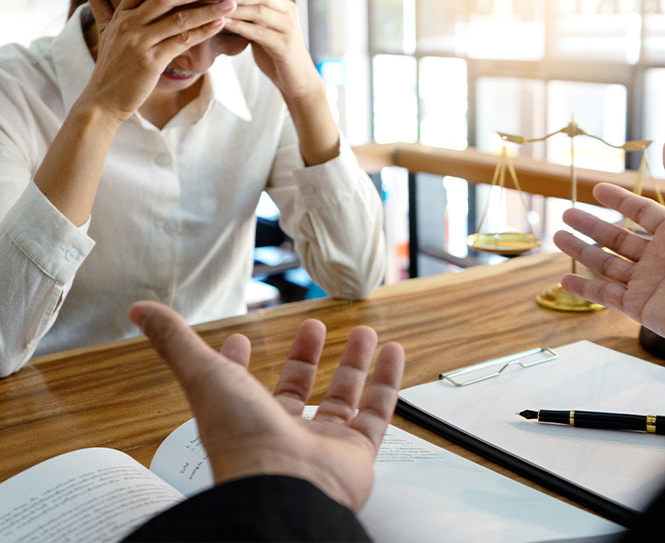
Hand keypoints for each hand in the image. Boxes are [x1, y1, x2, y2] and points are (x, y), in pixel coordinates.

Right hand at [80, 0, 235, 122]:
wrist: (104, 99)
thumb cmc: (110, 66)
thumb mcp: (103, 31)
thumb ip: (101, 4)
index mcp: (120, 15)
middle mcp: (129, 24)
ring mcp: (140, 42)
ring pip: (179, 19)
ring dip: (207, 10)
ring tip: (229, 3)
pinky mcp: (152, 61)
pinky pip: (183, 42)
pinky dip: (203, 31)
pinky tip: (220, 25)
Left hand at [128, 301, 403, 511]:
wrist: (284, 487)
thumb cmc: (241, 438)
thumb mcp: (203, 375)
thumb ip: (175, 341)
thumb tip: (139, 310)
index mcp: (244, 417)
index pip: (239, 384)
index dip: (237, 360)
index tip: (239, 339)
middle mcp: (284, 431)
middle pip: (298, 389)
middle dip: (306, 356)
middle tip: (315, 326)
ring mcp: (323, 444)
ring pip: (343, 398)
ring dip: (355, 364)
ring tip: (366, 331)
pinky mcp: (356, 452)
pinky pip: (377, 413)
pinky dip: (387, 382)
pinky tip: (393, 353)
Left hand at [223, 0, 321, 100]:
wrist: (296, 80)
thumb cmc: (276, 53)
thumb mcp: (266, 28)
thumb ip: (252, 13)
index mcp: (284, 4)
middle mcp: (288, 12)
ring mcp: (288, 29)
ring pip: (260, 11)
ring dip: (235, 6)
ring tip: (216, 3)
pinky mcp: (284, 47)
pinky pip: (259, 32)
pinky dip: (240, 26)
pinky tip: (224, 23)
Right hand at [553, 139, 664, 360]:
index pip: (640, 212)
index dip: (619, 200)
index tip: (597, 190)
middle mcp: (659, 257)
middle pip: (616, 238)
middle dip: (591, 226)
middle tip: (566, 214)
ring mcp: (647, 283)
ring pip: (606, 264)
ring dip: (581, 251)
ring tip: (558, 237)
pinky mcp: (639, 307)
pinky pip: (605, 296)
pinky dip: (584, 289)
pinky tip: (564, 279)